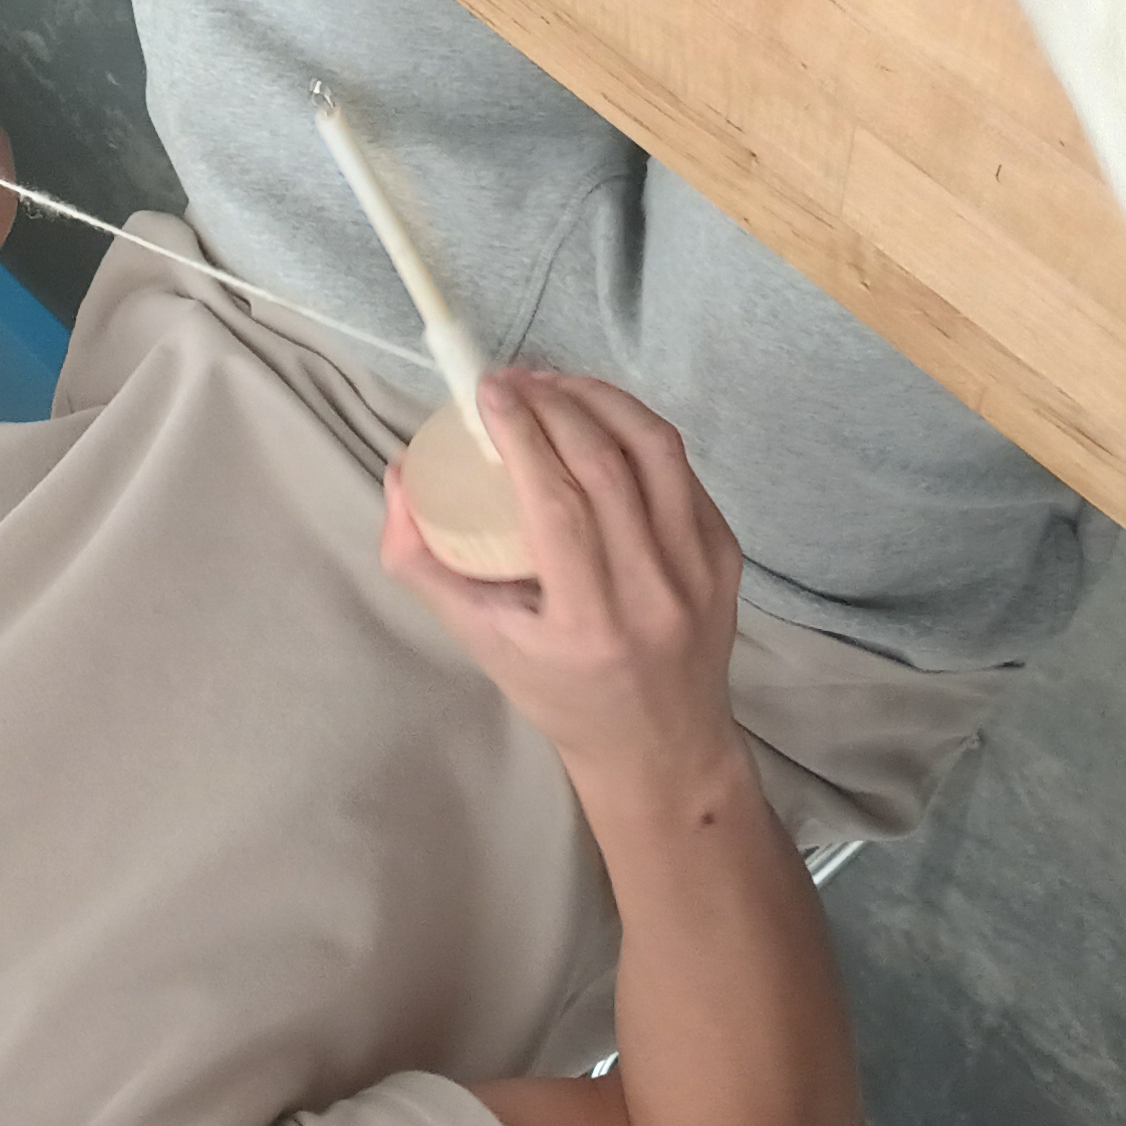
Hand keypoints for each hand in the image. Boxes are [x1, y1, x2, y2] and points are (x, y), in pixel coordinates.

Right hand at [380, 369, 746, 794]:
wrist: (661, 745)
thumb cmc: (559, 693)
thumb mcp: (479, 641)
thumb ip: (423, 562)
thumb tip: (399, 473)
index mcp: (588, 624)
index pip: (558, 503)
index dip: (522, 432)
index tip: (486, 390)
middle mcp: (653, 594)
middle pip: (606, 464)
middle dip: (554, 402)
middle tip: (512, 380)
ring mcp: (700, 573)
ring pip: (656, 451)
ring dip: (602, 400)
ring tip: (557, 385)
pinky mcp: (727, 556)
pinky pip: (682, 471)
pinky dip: (637, 431)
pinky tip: (601, 421)